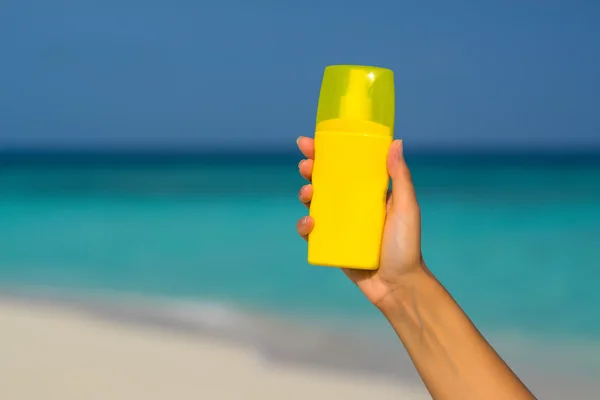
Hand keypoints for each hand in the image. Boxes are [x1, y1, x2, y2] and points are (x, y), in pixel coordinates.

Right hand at [296, 137, 426, 310]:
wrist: (398, 286)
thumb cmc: (406, 245)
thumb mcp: (407, 208)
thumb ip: (400, 177)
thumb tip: (396, 142)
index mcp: (369, 192)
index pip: (346, 166)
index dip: (326, 152)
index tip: (310, 142)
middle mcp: (353, 206)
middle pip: (325, 181)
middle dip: (310, 170)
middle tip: (305, 165)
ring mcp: (340, 225)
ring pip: (314, 203)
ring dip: (305, 193)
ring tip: (307, 193)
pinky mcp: (330, 245)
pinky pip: (311, 232)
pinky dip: (305, 225)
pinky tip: (310, 223)